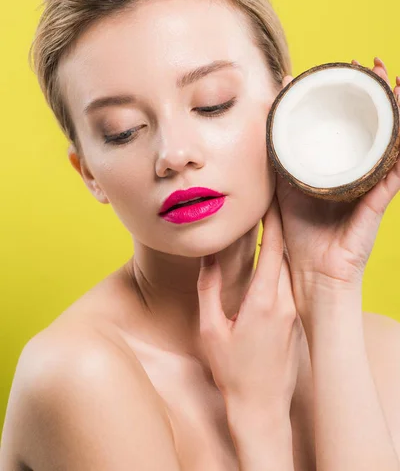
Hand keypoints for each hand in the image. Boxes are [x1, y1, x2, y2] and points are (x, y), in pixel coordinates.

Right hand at [196, 195, 301, 412]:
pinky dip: (278, 268)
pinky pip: (287, 285)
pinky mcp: (295, 321)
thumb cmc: (232, 371)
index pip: (274, 248)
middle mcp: (285, 302)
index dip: (273, 220)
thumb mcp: (211, 329)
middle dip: (275, 226)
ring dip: (277, 247)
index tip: (269, 197)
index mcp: (264, 301)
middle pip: (284, 253)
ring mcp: (293, 312)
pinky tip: (267, 262)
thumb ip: (209, 289)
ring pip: (287, 269)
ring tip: (265, 225)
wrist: (262, 408)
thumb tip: (207, 257)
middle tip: (266, 201)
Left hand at [275, 58, 399, 296]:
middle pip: (370, 124)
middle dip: (372, 92)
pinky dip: (399, 149)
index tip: (337, 67)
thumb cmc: (298, 237)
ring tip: (391, 82)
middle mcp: (356, 171)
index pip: (343, 123)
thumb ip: (277, 164)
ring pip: (389, 140)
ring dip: (392, 110)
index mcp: (333, 167)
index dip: (342, 95)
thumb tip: (264, 130)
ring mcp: (370, 185)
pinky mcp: (377, 203)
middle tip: (369, 64)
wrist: (312, 276)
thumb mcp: (283, 192)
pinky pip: (393, 173)